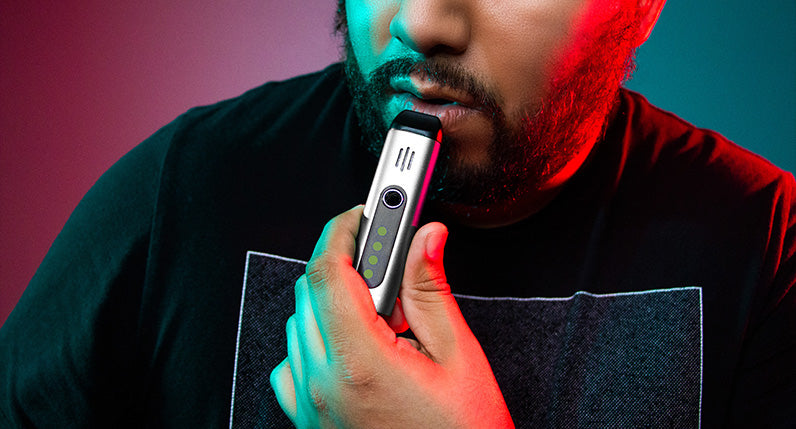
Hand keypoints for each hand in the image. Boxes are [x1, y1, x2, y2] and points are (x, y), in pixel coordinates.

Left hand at [269, 206, 513, 427]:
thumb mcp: (459, 359)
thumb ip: (431, 291)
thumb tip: (424, 237)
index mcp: (359, 364)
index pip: (329, 271)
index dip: (347, 228)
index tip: (369, 208)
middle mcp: (321, 385)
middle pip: (311, 291)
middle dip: (348, 261)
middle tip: (390, 257)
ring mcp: (307, 406)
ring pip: (299, 322)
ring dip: (335, 299)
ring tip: (385, 313)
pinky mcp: (307, 420)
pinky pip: (293, 360)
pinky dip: (317, 336)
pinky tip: (355, 342)